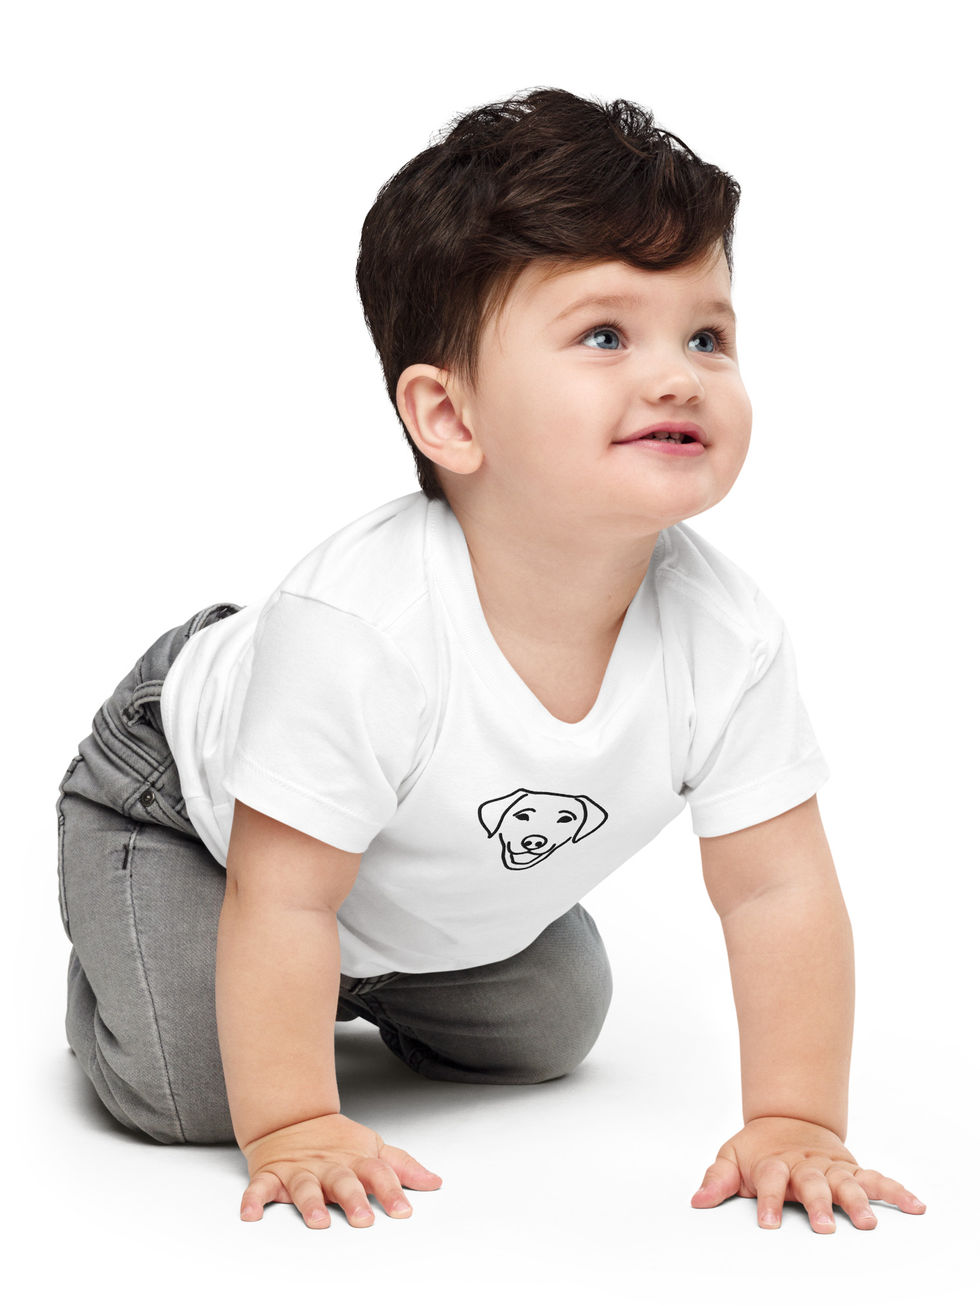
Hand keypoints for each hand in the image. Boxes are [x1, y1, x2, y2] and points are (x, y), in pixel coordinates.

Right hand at [239, 1112, 442, 1228]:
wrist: (292, 1117)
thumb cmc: (336, 1141)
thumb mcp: (373, 1148)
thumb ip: (402, 1167)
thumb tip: (434, 1182)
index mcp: (355, 1160)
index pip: (378, 1173)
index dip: (392, 1191)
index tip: (404, 1211)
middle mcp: (328, 1166)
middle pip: (343, 1181)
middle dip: (353, 1199)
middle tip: (363, 1219)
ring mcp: (299, 1170)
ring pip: (305, 1187)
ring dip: (310, 1204)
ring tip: (318, 1221)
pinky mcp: (271, 1175)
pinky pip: (260, 1188)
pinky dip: (252, 1200)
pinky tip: (251, 1215)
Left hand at [691, 1116, 925, 1232]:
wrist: (787, 1119)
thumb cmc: (758, 1150)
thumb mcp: (731, 1158)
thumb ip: (717, 1179)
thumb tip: (697, 1201)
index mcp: (775, 1163)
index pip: (771, 1179)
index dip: (769, 1200)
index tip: (769, 1223)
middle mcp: (806, 1165)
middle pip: (812, 1183)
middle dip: (819, 1205)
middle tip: (824, 1227)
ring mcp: (831, 1168)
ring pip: (846, 1183)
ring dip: (858, 1202)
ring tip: (868, 1223)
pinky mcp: (852, 1170)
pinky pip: (877, 1180)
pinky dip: (897, 1191)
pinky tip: (915, 1206)